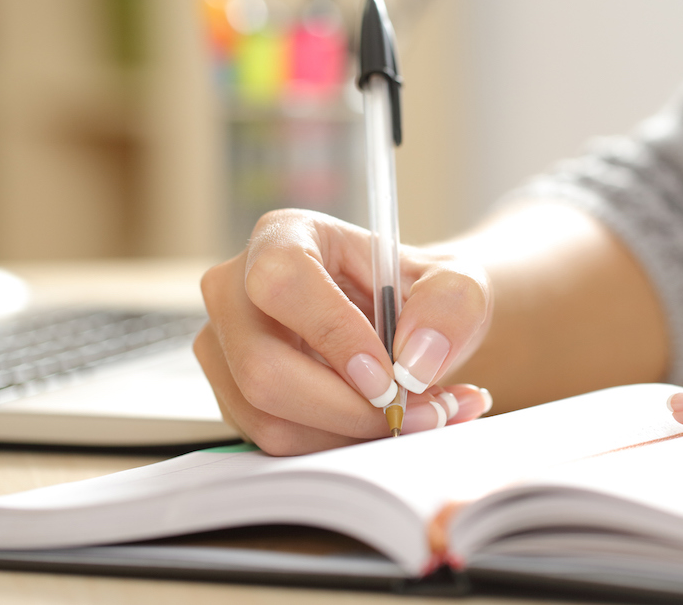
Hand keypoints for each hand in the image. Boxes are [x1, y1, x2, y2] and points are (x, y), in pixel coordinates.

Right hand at [195, 209, 493, 455]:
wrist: (407, 325)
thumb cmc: (419, 294)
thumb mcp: (457, 283)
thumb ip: (450, 307)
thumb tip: (413, 363)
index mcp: (284, 237)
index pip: (283, 282)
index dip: (334, 334)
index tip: (390, 376)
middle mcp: (236, 290)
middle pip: (262, 368)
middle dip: (349, 408)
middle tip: (416, 413)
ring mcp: (226, 349)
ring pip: (270, 418)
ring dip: (352, 433)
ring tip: (415, 417)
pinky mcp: (235, 398)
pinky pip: (278, 442)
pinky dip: (340, 446)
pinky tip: (383, 425)